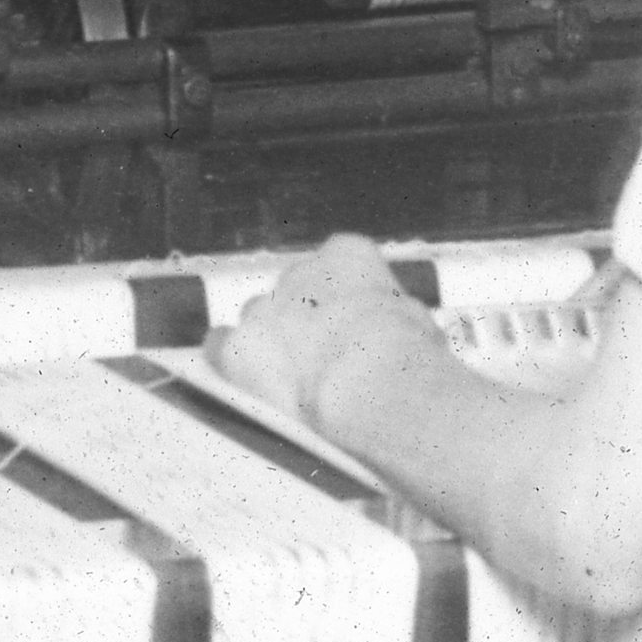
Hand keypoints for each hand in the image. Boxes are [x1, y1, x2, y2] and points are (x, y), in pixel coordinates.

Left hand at [211, 235, 439, 445]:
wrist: (370, 384)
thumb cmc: (405, 358)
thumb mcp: (421, 325)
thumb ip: (398, 320)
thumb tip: (405, 336)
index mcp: (349, 257)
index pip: (338, 265)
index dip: (343, 302)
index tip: (351, 327)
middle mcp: (300, 273)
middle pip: (293, 294)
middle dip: (304, 323)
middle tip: (322, 361)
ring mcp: (264, 308)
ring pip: (258, 321)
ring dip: (270, 346)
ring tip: (291, 382)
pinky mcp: (237, 346)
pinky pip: (220, 347)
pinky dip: (230, 362)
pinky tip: (244, 380)